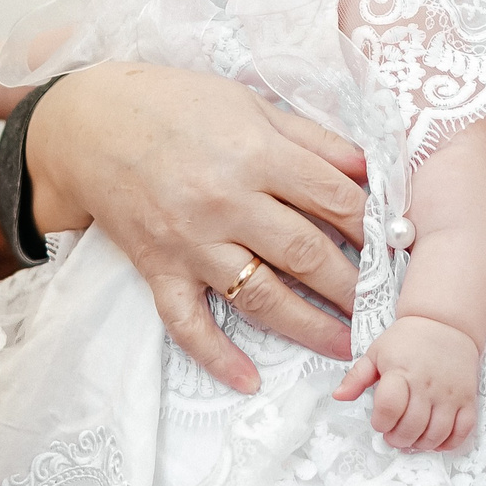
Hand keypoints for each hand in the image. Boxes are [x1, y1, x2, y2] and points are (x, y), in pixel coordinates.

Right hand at [27, 64, 368, 391]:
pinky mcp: (157, 269)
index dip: (374, 227)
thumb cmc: (175, 105)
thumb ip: (311, 138)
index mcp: (256, 154)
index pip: (334, 200)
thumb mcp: (250, 105)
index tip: (398, 248)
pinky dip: (217, 356)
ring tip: (348, 346)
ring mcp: (189, 241)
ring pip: (261, 296)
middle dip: (355, 287)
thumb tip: (370, 169)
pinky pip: (187, 323)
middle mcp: (225, 202)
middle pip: (307, 254)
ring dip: (310, 327)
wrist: (88, 123)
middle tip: (388, 309)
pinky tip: (249, 381)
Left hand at [334, 316, 478, 450]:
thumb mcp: (376, 353)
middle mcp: (427, 384)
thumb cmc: (407, 340)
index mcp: (401, 371)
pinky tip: (436, 440)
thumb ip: (356, 377)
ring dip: (421, 444)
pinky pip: (463, 430)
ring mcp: (450, 393)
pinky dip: (449, 443)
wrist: (445, 324)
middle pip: (412, 426)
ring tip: (412, 439)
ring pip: (436, 433)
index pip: (389, 407)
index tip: (379, 422)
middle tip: (393, 436)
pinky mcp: (468, 398)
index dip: (380, 422)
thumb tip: (338, 396)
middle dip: (398, 439)